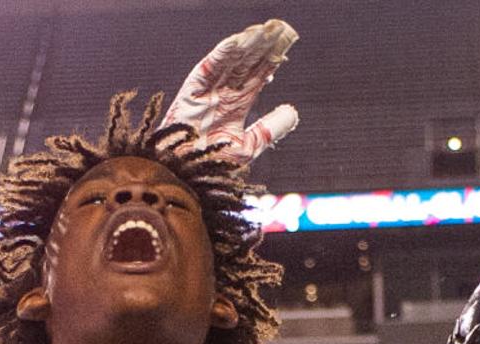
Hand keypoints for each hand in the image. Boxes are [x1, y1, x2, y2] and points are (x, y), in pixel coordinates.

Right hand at [161, 19, 299, 165]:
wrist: (185, 177)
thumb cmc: (213, 167)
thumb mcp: (249, 148)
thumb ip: (270, 129)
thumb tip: (293, 112)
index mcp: (236, 105)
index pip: (257, 76)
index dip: (271, 60)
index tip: (287, 45)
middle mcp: (224, 94)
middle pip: (246, 64)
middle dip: (262, 47)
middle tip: (280, 29)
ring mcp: (208, 91)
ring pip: (230, 62)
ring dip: (246, 46)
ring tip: (264, 31)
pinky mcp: (192, 92)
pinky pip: (208, 68)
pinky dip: (222, 55)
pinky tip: (238, 42)